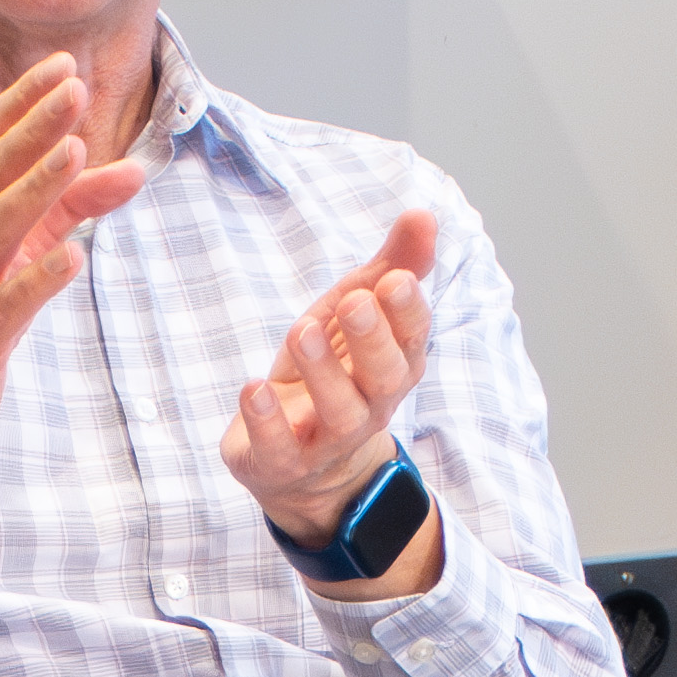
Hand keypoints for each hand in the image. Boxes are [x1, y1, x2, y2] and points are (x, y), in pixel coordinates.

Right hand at [0, 56, 147, 490]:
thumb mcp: (20, 251)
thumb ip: (72, 208)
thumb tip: (131, 171)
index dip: (24, 103)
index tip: (63, 66)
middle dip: (34, 129)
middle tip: (74, 87)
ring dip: (35, 189)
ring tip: (76, 151)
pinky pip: (5, 306)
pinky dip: (36, 281)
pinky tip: (72, 259)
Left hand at [219, 206, 440, 554]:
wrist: (299, 463)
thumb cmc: (331, 372)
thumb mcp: (354, 313)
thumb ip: (390, 267)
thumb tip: (423, 214)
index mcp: (393, 365)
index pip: (412, 338)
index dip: (407, 311)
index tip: (397, 279)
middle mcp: (371, 405)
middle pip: (385, 378)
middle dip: (373, 339)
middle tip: (356, 301)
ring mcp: (329, 439)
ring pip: (339, 413)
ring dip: (322, 372)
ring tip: (303, 331)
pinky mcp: (284, 462)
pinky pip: (280, 449)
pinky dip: (266, 420)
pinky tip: (253, 387)